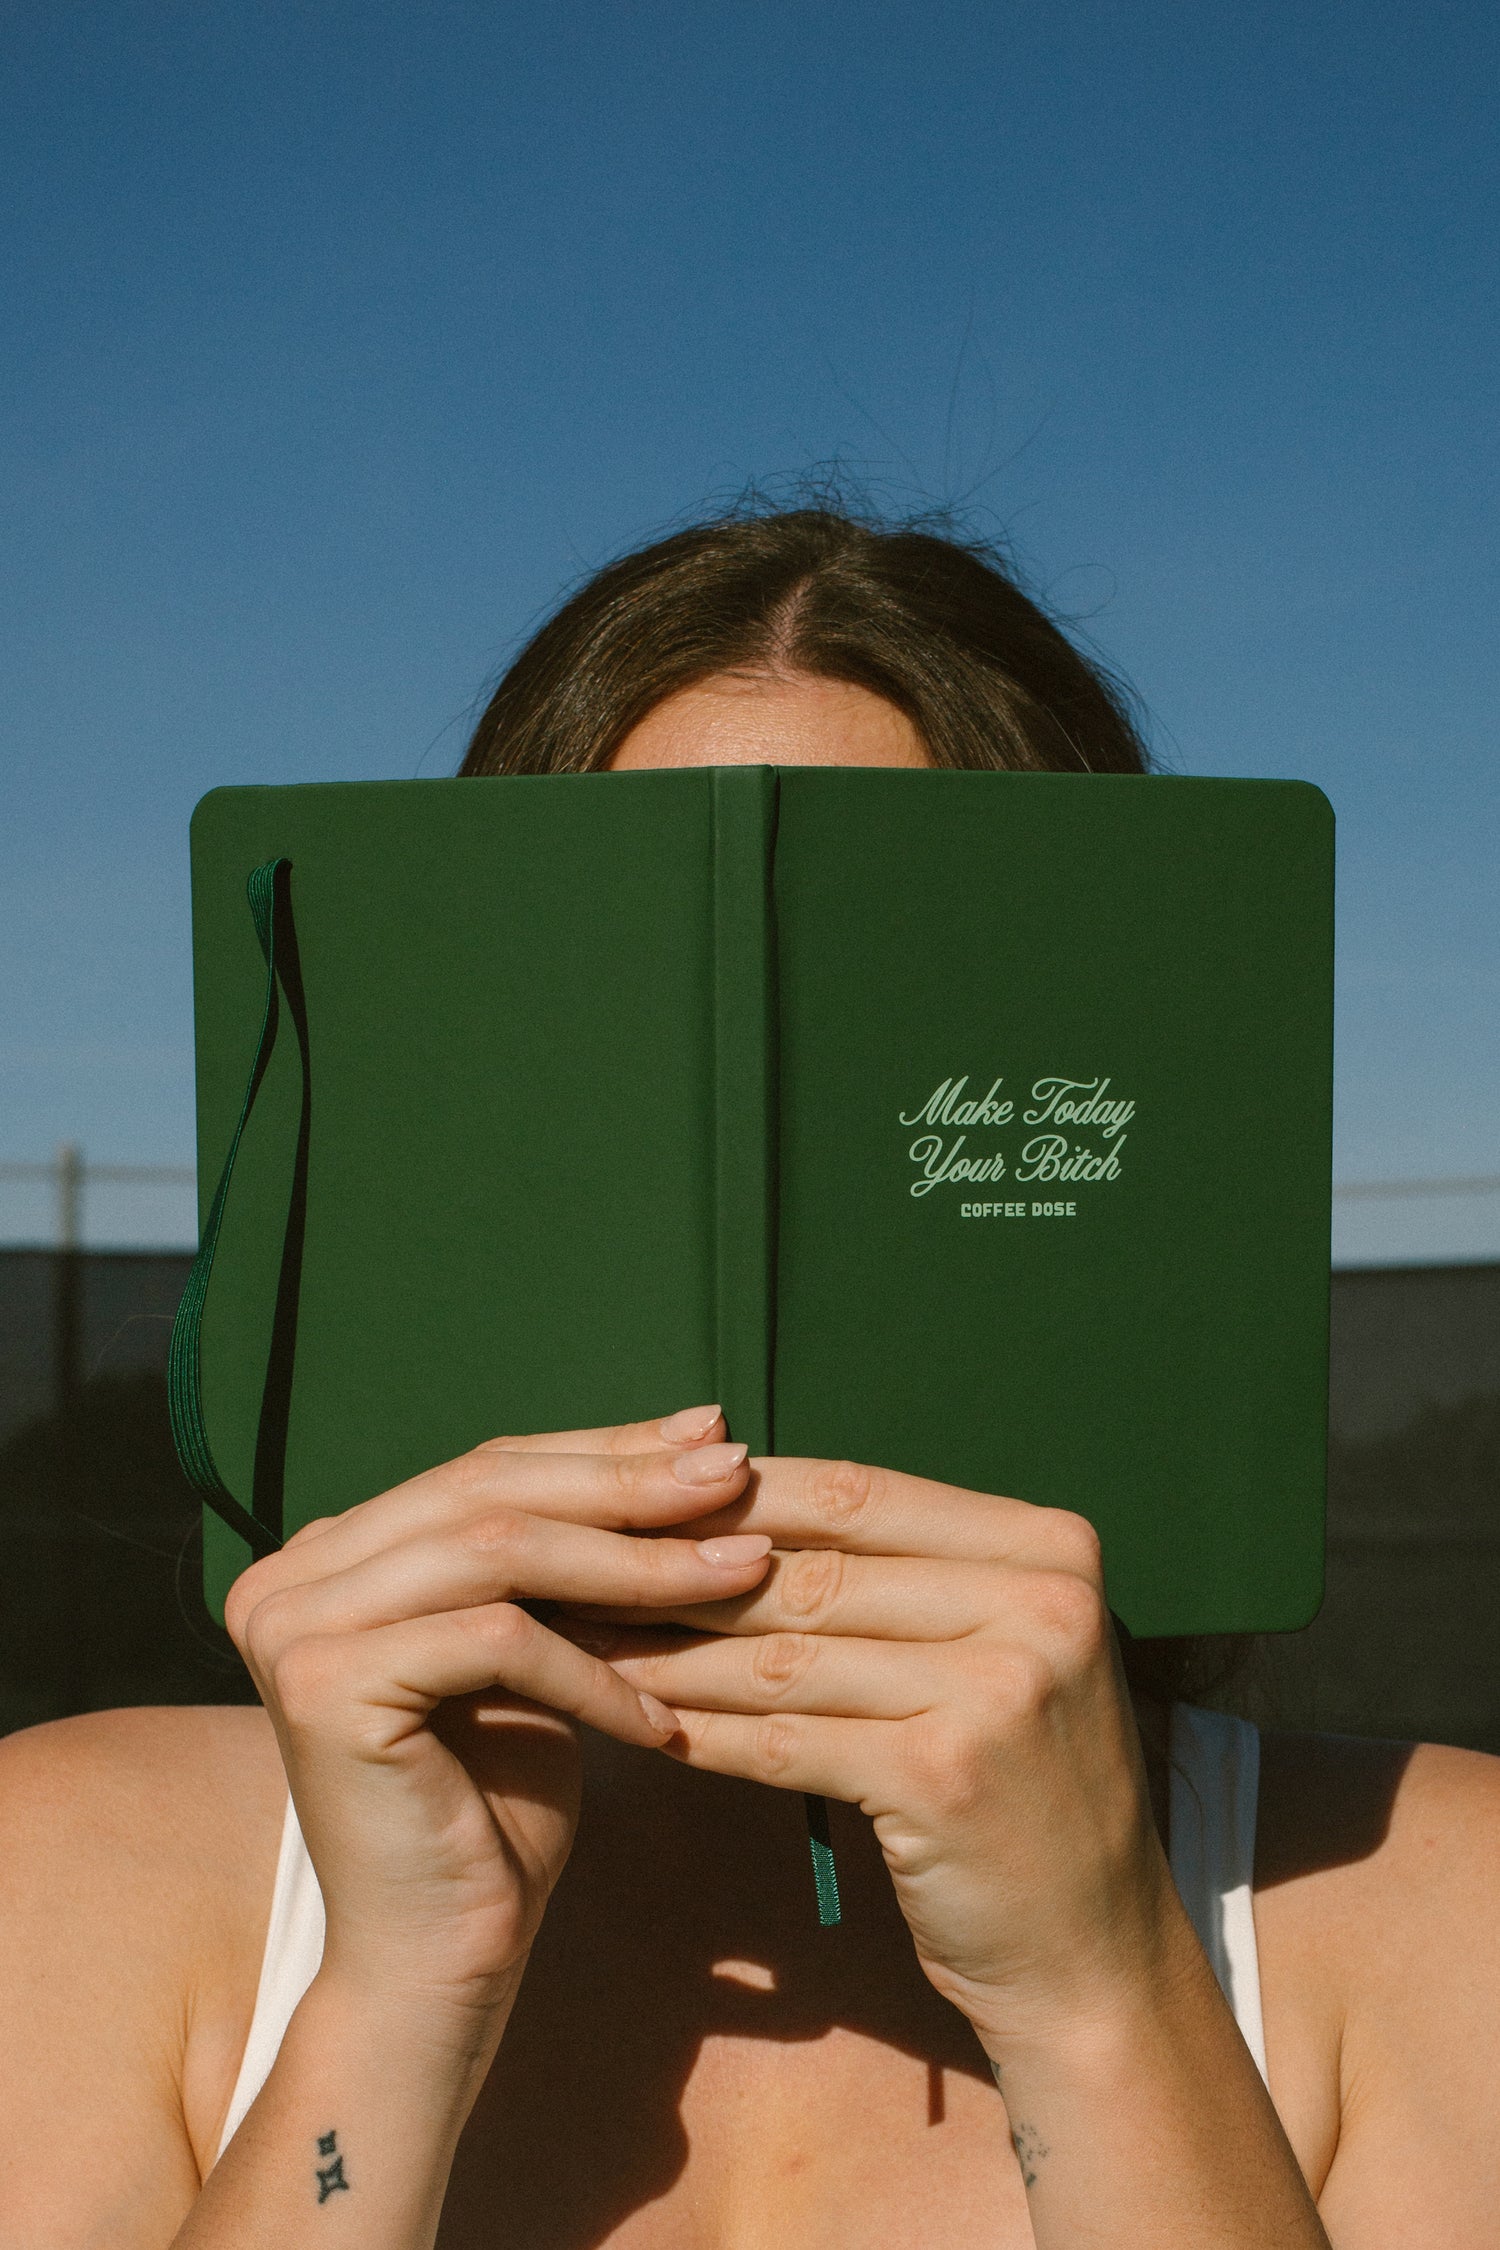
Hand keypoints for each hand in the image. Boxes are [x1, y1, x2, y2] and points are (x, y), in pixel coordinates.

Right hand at [223, 1408, 769, 2020]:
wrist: (438, 1965)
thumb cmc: (499, 1808)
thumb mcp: (542, 1649)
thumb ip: (568, 1553)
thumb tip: (693, 1440)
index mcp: (328, 1553)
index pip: (485, 1469)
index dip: (605, 1448)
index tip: (715, 1435)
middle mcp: (287, 1576)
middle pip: (487, 1490)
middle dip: (626, 1483)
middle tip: (738, 1476)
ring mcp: (290, 1625)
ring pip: (497, 1551)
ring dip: (634, 1562)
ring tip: (741, 1572)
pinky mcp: (321, 1683)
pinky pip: (496, 1640)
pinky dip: (593, 1673)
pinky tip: (666, 1719)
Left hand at [557, 1458, 1184, 2052]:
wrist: (1096, 1956)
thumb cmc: (1021, 1789)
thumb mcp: (997, 1651)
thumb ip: (903, 1576)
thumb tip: (736, 1499)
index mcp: (1047, 1546)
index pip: (859, 1492)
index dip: (739, 1495)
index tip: (640, 1499)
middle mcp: (1038, 1601)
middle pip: (816, 1567)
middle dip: (685, 1571)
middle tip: (579, 1568)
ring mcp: (997, 1689)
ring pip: (786, 1653)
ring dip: (671, 1650)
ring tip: (582, 1642)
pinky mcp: (944, 1777)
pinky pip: (785, 1739)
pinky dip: (702, 1731)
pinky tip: (639, 1724)